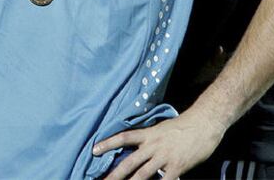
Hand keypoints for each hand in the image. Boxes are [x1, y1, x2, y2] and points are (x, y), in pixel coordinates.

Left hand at [93, 109, 224, 179]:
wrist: (203, 123)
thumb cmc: (184, 125)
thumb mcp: (163, 128)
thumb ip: (151, 139)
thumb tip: (142, 147)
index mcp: (149, 134)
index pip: (124, 137)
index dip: (108, 143)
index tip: (94, 149)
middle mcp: (153, 145)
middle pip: (129, 162)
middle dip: (114, 174)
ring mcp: (164, 157)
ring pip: (142, 174)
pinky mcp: (177, 166)